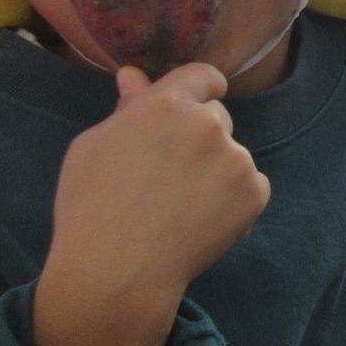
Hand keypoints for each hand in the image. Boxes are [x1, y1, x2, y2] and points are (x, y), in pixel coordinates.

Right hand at [35, 63, 267, 345]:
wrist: (116, 270)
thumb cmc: (91, 206)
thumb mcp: (93, 146)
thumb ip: (126, 108)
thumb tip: (134, 75)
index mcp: (166, 104)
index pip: (203, 76)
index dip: (200, 89)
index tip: (196, 104)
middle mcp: (208, 124)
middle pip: (217, 116)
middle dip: (199, 135)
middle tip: (169, 173)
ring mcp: (236, 159)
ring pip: (231, 154)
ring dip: (215, 169)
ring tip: (179, 205)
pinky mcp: (255, 193)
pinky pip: (249, 185)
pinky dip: (232, 200)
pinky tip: (199, 221)